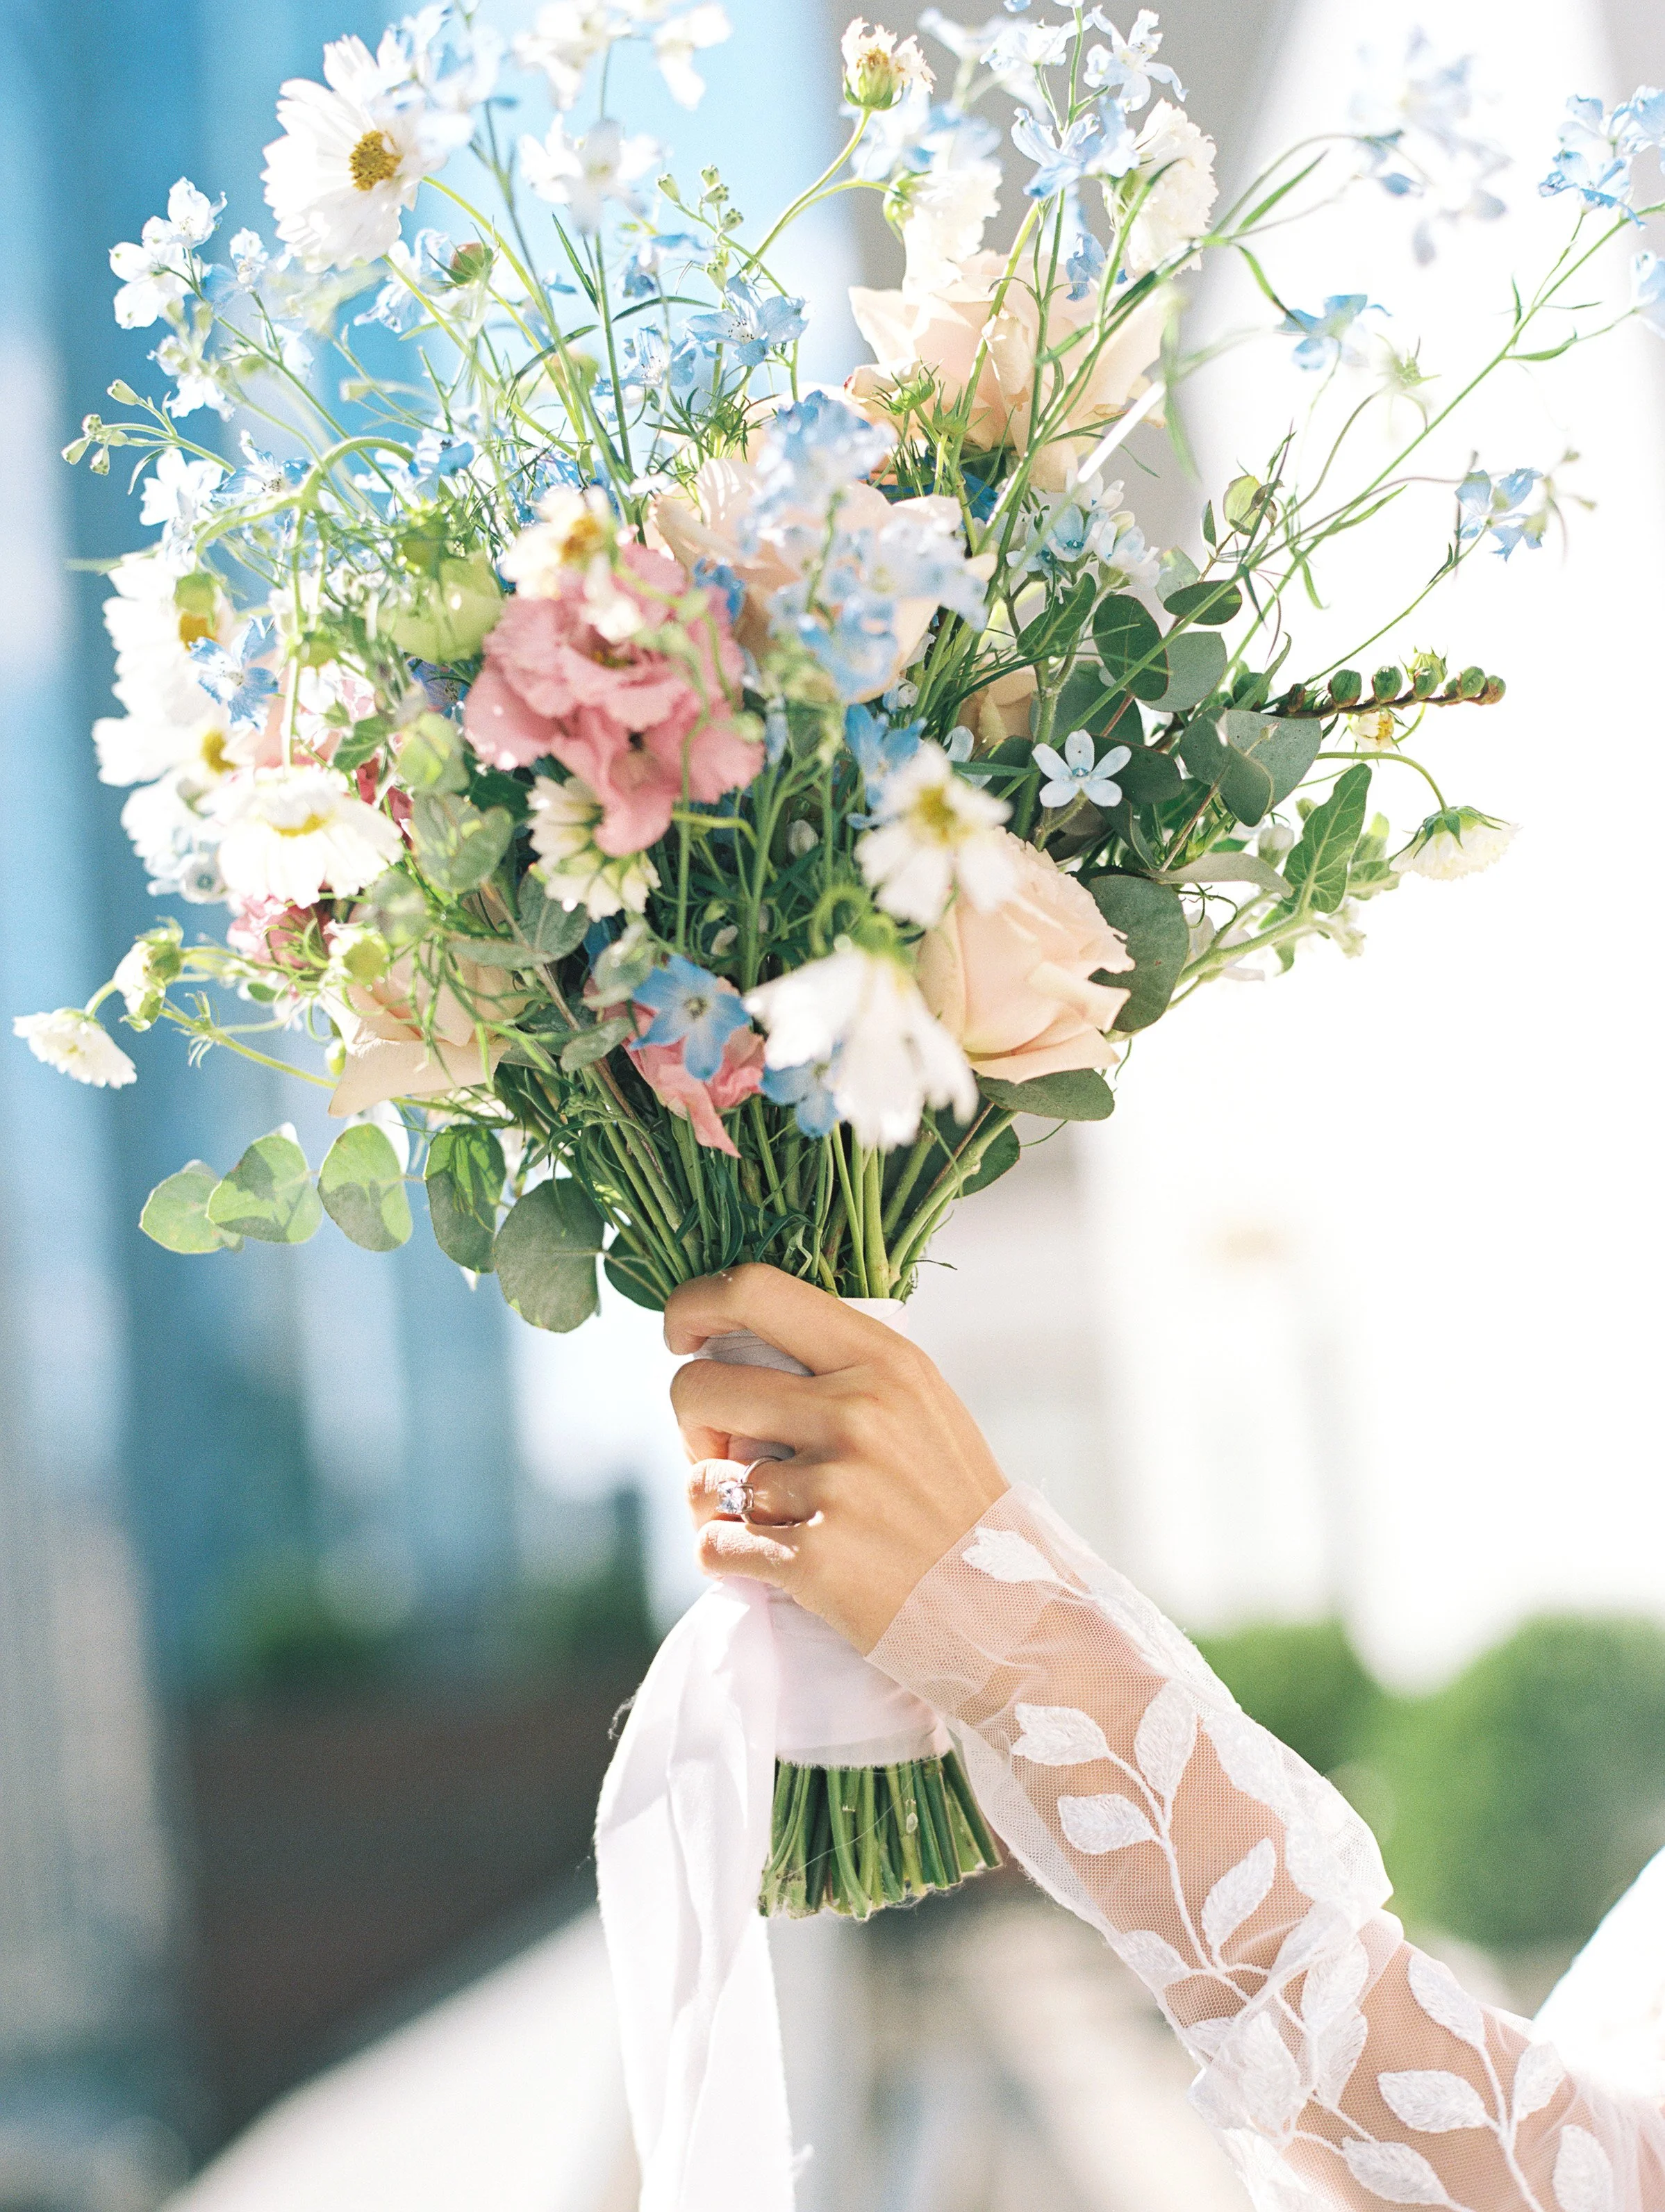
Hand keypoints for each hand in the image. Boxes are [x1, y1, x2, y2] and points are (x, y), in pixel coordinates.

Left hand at [666, 1265, 1008, 1653]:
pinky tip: (763, 1562)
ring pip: (702, 1479)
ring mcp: (835, 1487)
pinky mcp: (814, 1561)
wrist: (1004, 1615)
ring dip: (713, 1503)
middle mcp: (858, 1411)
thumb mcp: (923, 1406)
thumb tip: (737, 1344)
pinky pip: (713, 1545)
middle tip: (721, 1450)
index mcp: (884, 1360)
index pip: (754, 1290)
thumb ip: (846, 1367)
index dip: (692, 1304)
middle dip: (689, 1423)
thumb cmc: (952, 1507)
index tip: (681, 1337)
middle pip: (698, 1387)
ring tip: (761, 1519)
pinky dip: (723, 1557)